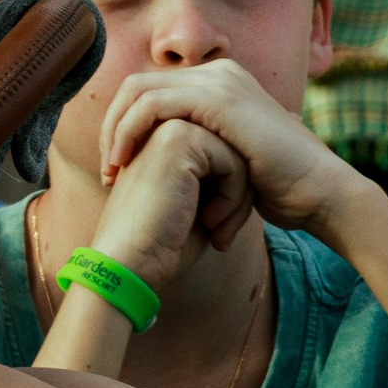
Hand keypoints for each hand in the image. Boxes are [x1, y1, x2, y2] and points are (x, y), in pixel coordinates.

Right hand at [81, 112, 253, 293]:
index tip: (216, 229)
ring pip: (238, 156)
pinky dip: (232, 198)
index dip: (232, 195)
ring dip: (238, 201)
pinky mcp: (177, 137)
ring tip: (216, 229)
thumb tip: (258, 166)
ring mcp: (167, 126)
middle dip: (239, 197)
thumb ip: (220, 178)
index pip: (225, 155)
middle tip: (221, 233)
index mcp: (163, 141)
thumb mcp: (199, 204)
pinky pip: (234, 162)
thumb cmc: (164, 242)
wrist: (129, 261)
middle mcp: (163, 126)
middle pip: (234, 152)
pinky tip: (209, 220)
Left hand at [98, 60, 370, 243]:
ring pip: (138, 91)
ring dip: (115, 131)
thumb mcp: (233, 162)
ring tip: (113, 169)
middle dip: (112, 126)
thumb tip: (182, 161)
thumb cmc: (283, 188)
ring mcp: (220, 81)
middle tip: (108, 169)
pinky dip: (130, 132)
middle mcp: (220, 72)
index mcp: (222, 83)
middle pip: (137, 85)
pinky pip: (153, 104)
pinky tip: (126, 162)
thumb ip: (206, 149)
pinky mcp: (218, 98)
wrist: (320, 192)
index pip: (152, 90)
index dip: (125, 126)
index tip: (118, 167)